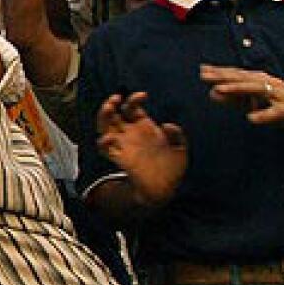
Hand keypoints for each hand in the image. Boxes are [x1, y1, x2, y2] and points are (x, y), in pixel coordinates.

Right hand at [96, 92, 187, 207]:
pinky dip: (104, 142)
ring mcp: (123, 145)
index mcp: (143, 127)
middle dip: (112, 103)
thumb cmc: (172, 168)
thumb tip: (166, 125)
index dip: (134, 99)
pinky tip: (110, 137)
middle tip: (116, 98)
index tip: (144, 95)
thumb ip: (177, 135)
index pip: (132, 107)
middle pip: (114, 113)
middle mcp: (130, 133)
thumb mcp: (180, 148)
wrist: (165, 189)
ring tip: (109, 107)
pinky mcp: (118, 158)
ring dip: (103, 115)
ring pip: (104, 126)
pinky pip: (104, 148)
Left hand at [201, 64, 283, 135]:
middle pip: (244, 78)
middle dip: (224, 76)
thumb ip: (234, 99)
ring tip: (219, 89)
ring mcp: (281, 96)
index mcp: (261, 81)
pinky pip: (277, 112)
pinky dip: (264, 115)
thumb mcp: (254, 103)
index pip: (238, 74)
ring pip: (258, 90)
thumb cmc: (279, 107)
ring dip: (237, 89)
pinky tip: (251, 118)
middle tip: (205, 76)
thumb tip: (211, 93)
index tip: (202, 70)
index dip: (220, 72)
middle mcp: (270, 84)